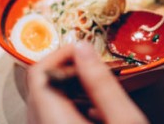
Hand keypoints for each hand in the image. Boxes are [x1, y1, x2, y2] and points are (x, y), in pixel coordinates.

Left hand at [26, 42, 147, 123]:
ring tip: (99, 85)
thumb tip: (83, 47)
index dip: (61, 54)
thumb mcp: (125, 120)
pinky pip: (54, 118)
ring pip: (47, 102)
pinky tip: (98, 111)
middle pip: (40, 87)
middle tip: (95, 64)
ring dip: (71, 88)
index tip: (87, 48)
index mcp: (55, 122)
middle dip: (67, 69)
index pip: (38, 75)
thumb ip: (102, 83)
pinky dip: (72, 106)